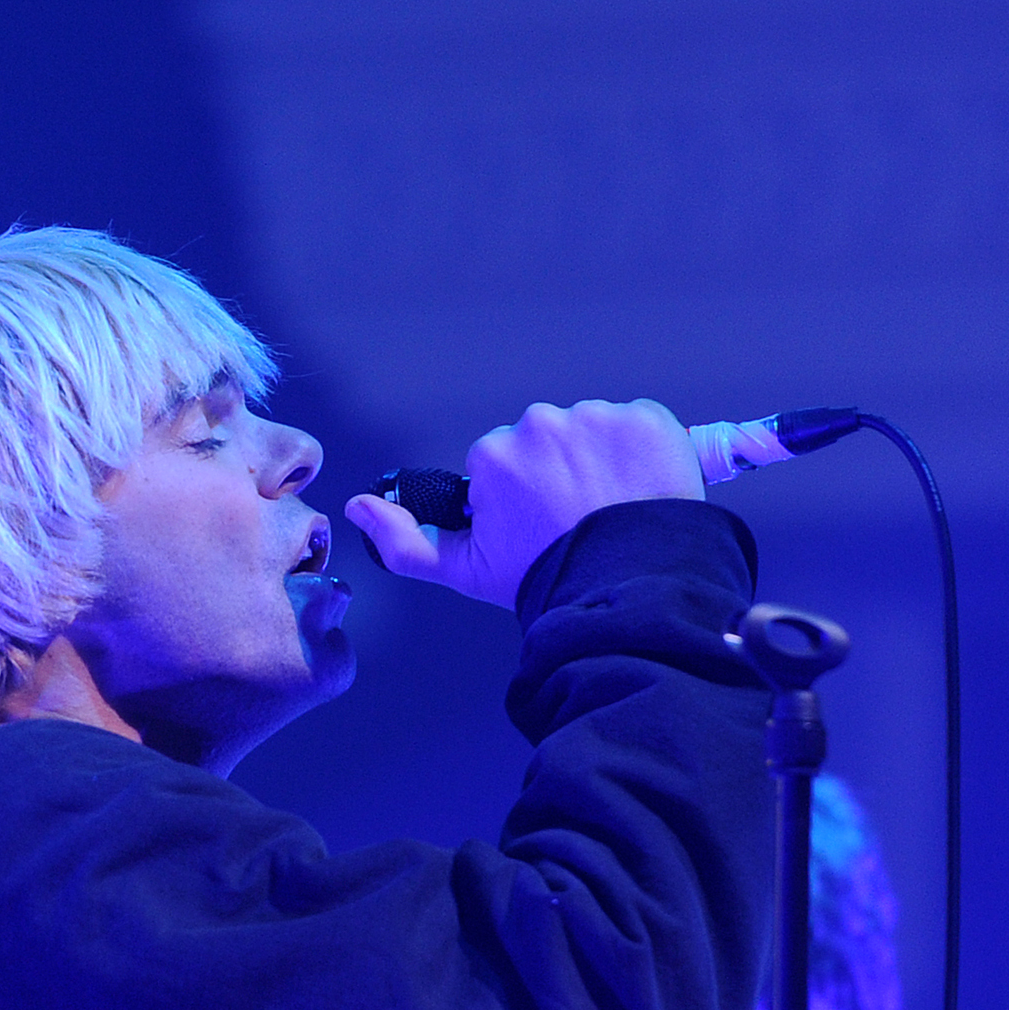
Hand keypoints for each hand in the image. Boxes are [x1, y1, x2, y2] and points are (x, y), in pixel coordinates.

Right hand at [343, 398, 706, 608]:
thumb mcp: (465, 570)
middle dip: (561, 472)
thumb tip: (359, 508)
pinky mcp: (649, 421)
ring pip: (594, 432)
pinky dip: (643, 454)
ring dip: (603, 462)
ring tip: (614, 510)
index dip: (522, 496)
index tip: (540, 524)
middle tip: (578, 519)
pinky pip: (641, 427)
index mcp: (495, 453)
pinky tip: (642, 491)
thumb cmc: (545, 581)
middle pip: (549, 441)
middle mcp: (542, 423)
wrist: (628, 591)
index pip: (507, 462)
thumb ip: (405, 541)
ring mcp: (600, 418)